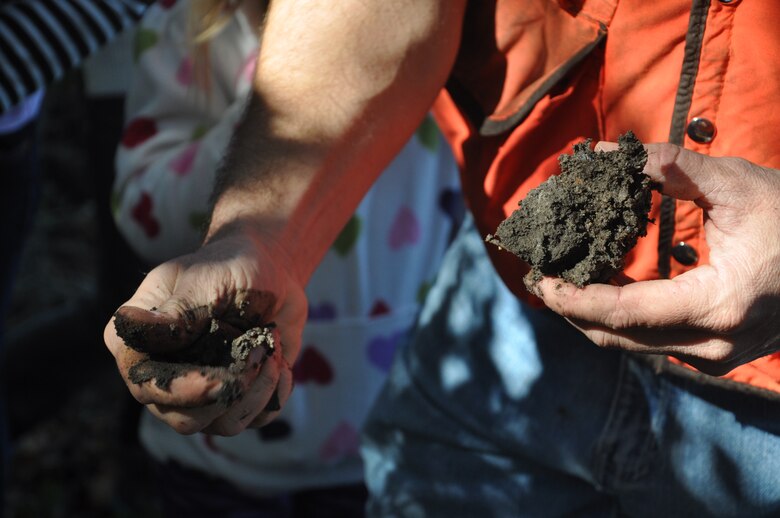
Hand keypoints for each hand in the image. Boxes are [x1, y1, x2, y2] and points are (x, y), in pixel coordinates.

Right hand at [104, 229, 305, 434]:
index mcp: (138, 342)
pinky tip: (279, 360)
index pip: (146, 386)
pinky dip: (275, 394)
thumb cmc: (229, 267)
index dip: (184, 391)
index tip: (222, 379)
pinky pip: (256, 419)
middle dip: (230, 391)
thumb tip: (128, 324)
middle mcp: (162, 375)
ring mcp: (198, 392)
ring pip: (222, 425)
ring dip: (258, 390)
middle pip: (184, 419)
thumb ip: (176, 312)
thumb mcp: (204, 282)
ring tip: (270, 348)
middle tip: (260, 350)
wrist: (271, 270)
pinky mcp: (235, 399)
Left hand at [534, 142, 779, 375]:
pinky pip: (653, 343)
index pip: (622, 313)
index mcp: (716, 306)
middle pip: (618, 337)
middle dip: (572, 309)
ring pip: (633, 346)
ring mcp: (716, 358)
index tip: (538, 278)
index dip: (573, 297)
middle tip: (540, 277)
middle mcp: (713, 346)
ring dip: (593, 317)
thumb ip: (670, 168)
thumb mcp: (738, 184)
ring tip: (562, 282)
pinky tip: (602, 290)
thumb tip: (606, 152)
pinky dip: (621, 320)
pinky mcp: (717, 355)